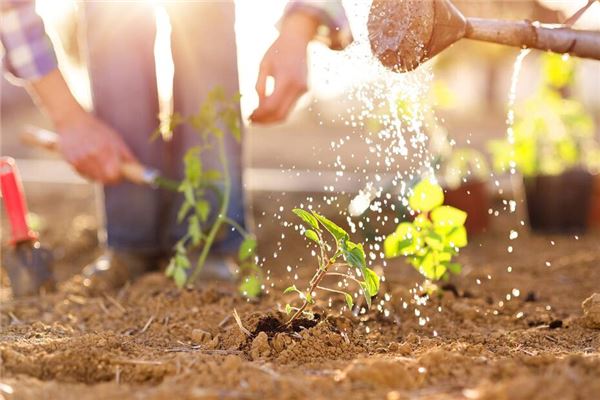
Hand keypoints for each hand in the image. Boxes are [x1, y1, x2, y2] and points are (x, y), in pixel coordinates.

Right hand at [27, 69, 135, 183]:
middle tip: (115, 172)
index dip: (119, 177)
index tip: (122, 175)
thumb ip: (126, 155)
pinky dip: (90, 172)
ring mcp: (80, 160)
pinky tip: (91, 161)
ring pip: (95, 178)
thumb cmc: (96, 129)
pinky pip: (85, 175)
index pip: (114, 174)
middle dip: (112, 178)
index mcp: (104, 149)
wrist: (71, 121)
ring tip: (102, 163)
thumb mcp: (115, 138)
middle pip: (105, 179)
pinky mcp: (71, 162)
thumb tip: (137, 168)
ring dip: (101, 175)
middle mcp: (91, 156)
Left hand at [250, 13, 318, 123]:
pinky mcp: (304, 91)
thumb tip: (258, 108)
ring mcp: (303, 90)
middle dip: (265, 121)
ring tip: (256, 117)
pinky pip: (289, 107)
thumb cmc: (278, 50)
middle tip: (251, 121)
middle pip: (280, 115)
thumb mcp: (264, 65)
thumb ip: (260, 86)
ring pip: (286, 114)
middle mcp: (298, 87)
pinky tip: (266, 110)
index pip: (271, 106)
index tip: (248, 116)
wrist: (298, 39)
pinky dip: (277, 111)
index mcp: (286, 79)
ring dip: (270, 119)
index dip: (259, 115)